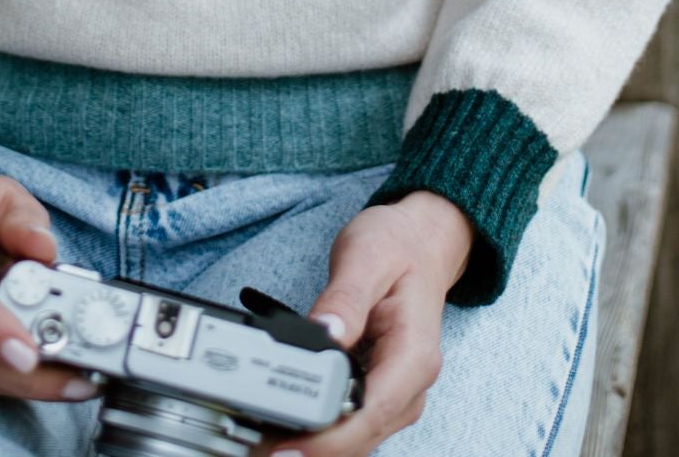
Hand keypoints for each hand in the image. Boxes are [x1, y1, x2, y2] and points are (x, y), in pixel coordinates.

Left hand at [250, 191, 475, 456]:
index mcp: (414, 354)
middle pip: (360, 436)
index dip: (327, 439)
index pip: (370, 412)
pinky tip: (285, 424)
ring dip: (313, 442)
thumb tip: (323, 333)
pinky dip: (319, 429)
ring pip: (354, 438)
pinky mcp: (378, 392)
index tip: (285, 446)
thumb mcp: (367, 257)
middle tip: (260, 445)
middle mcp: (410, 385)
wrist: (418, 241)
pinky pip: (350, 424)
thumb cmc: (396, 246)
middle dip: (312, 447)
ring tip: (263, 437)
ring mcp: (396, 393)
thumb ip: (345, 298)